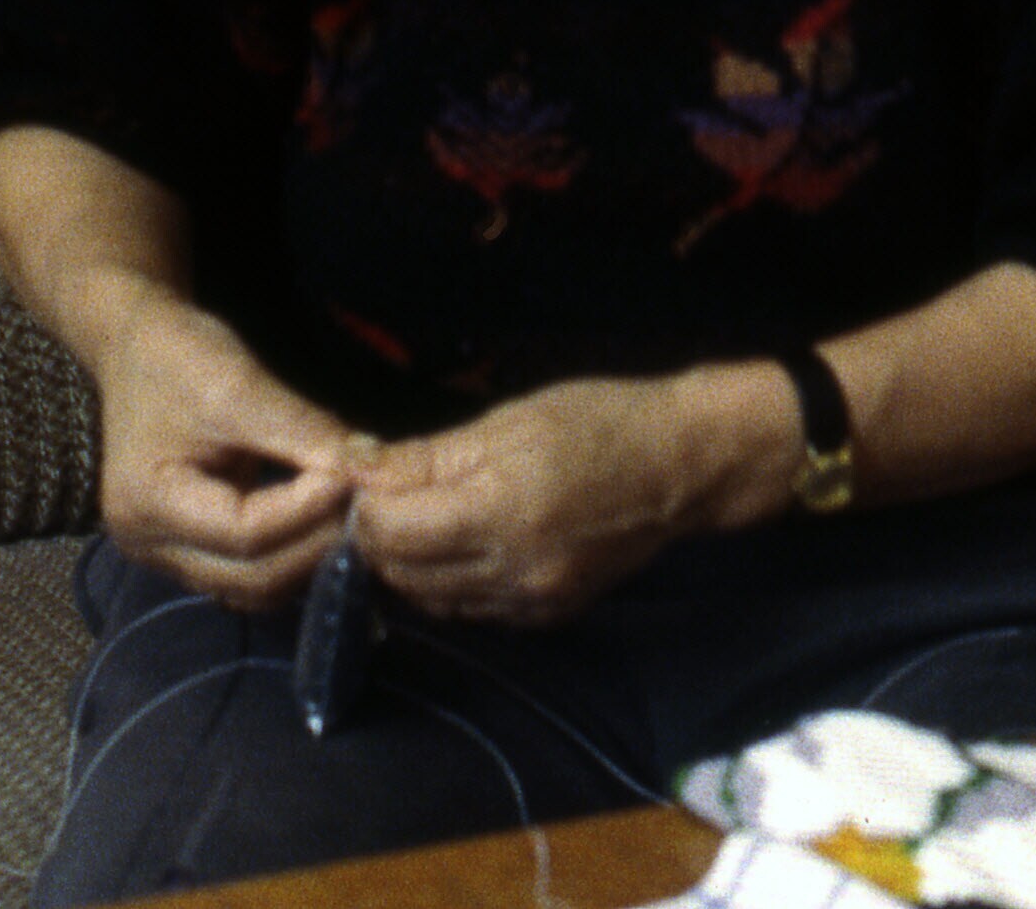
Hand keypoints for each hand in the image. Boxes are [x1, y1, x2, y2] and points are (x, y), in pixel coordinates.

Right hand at [87, 291, 357, 610]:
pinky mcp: (188, 552)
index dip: (308, 510)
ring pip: (256, 588)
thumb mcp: (240, 383)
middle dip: (317, 543)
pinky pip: (249, 575)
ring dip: (310, 558)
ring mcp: (165, 556)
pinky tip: (323, 521)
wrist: (135, 346)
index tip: (352, 476)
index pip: (245, 535)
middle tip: (364, 501)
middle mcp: (148, 545)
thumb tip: (372, 469)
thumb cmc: (179, 356)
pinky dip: (291, 556)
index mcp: (146, 504)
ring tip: (350, 512)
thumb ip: (305, 431)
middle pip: (252, 577)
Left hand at [349, 370, 788, 628]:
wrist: (682, 467)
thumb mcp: (509, 421)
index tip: (363, 478)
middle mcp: (513, 570)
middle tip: (383, 496)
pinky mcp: (549, 615)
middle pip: (403, 572)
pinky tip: (458, 545)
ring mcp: (533, 600)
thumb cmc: (599, 423)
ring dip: (409, 564)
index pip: (390, 532)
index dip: (363, 506)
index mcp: (499, 512)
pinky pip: (473, 611)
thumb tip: (353, 465)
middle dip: (379, 537)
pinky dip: (449, 584)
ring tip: (417, 519)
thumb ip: (426, 455)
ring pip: (432, 599)